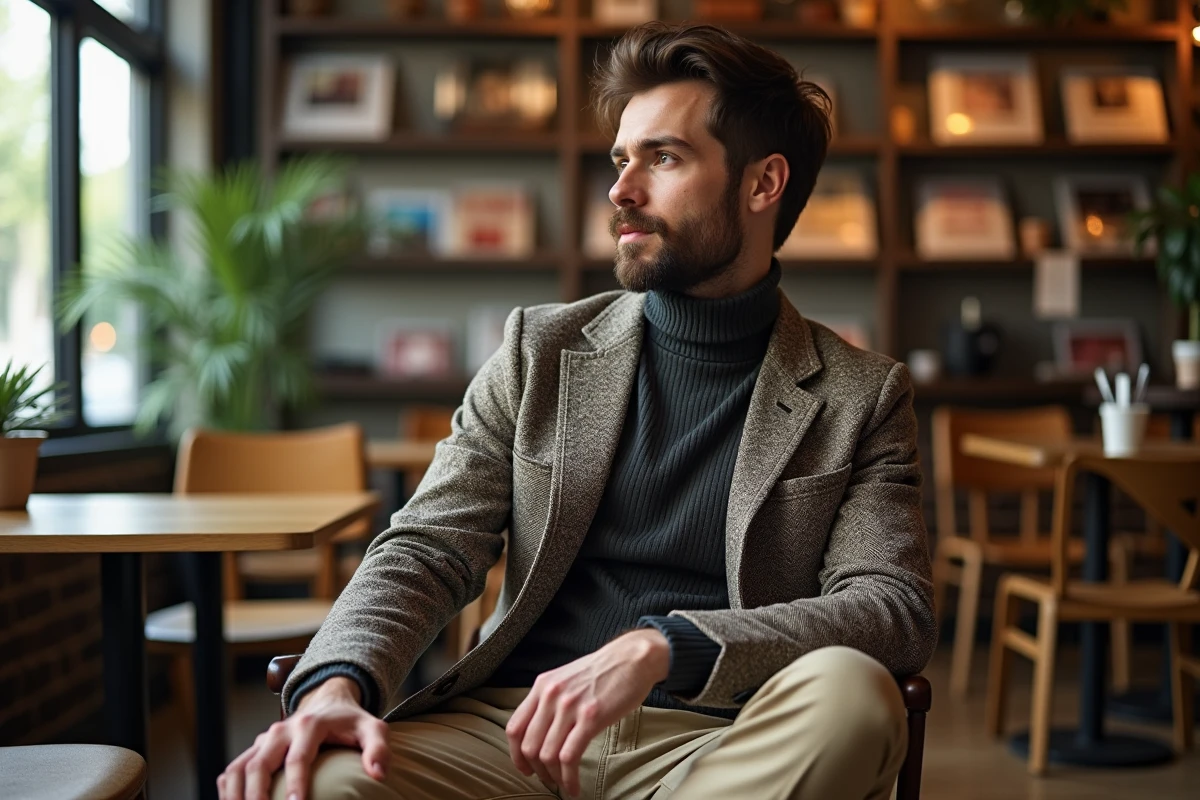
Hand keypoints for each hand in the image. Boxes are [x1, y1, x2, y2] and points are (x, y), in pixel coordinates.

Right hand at [217, 677, 388, 799]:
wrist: (328, 701)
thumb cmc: (352, 721)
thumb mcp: (373, 728)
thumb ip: (378, 748)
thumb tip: (379, 774)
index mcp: (309, 726)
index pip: (298, 758)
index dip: (296, 784)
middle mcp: (281, 731)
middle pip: (259, 765)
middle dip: (256, 796)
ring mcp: (265, 740)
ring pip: (239, 768)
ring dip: (235, 795)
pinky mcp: (256, 748)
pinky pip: (233, 769)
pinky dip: (227, 790)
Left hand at [505, 629, 669, 796]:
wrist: (632, 658)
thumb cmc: (603, 671)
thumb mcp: (566, 678)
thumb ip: (550, 700)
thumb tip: (540, 731)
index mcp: (542, 686)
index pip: (515, 727)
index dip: (516, 755)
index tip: (525, 768)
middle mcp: (551, 695)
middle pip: (529, 746)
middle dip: (536, 770)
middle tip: (547, 779)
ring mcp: (570, 706)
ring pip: (547, 754)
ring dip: (553, 777)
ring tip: (562, 784)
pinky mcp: (590, 718)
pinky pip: (569, 757)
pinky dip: (569, 779)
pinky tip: (574, 787)